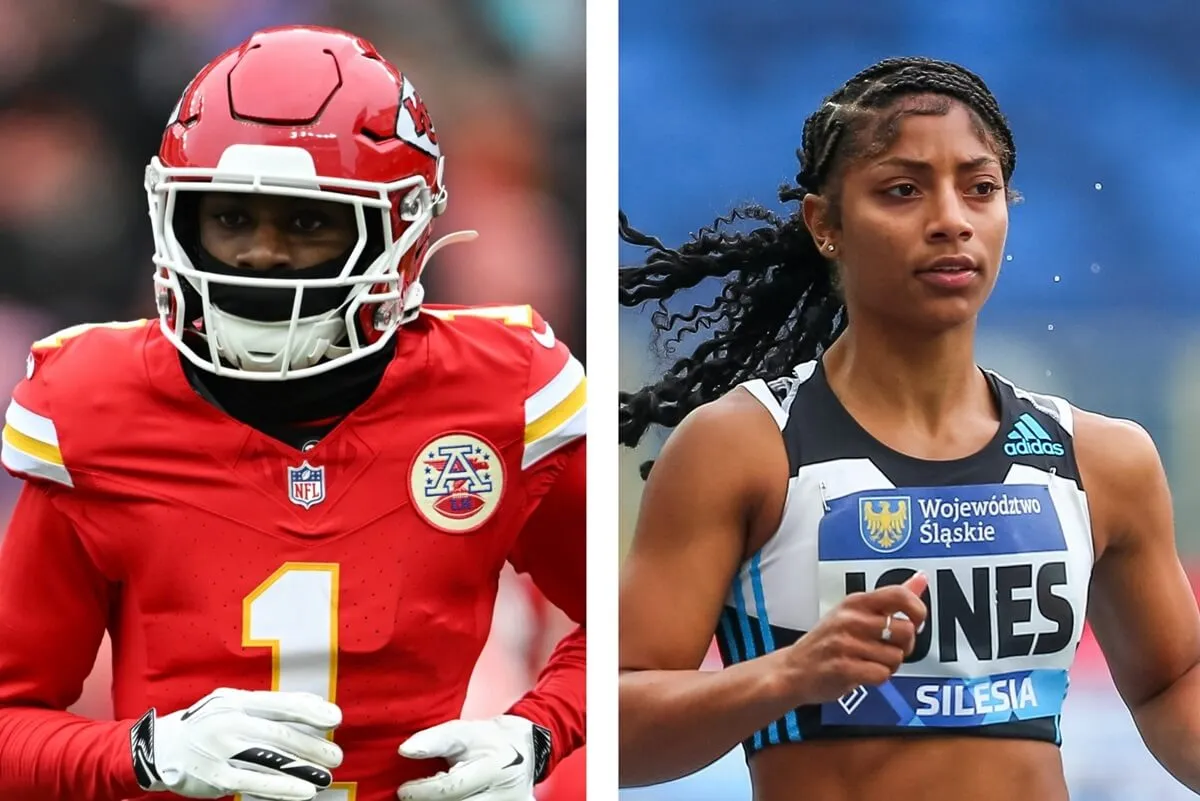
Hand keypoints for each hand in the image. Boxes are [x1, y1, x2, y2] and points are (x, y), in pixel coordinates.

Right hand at [131, 688, 342, 799]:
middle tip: (336, 756)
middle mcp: (230, 722)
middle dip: (313, 746)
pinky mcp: (216, 776)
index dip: (311, 712)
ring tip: (325, 777)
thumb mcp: (235, 704)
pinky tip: (303, 792)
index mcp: (238, 701)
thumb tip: (316, 705)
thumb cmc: (208, 723)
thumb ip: (272, 705)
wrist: (159, 747)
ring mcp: (221, 750)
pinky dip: (282, 788)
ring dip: (303, 770)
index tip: (336, 719)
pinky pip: (255, 783)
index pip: (281, 704)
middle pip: (280, 735)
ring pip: (270, 760)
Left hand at [397, 715, 546, 800]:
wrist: (529, 749)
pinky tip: (451, 800)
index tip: (404, 790)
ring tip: (433, 797)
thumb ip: (434, 740)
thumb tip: (404, 751)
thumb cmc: (491, 739)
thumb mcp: (464, 732)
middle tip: (416, 797)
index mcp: (496, 767)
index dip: (422, 791)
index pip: (452, 788)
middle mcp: (507, 794)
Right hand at [785, 572, 928, 705]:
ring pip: (896, 657)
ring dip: (889, 666)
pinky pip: (882, 675)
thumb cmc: (828, 641)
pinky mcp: (843, 667)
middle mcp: (850, 619)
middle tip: (886, 649)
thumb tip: (921, 579)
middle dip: (904, 646)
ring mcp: (845, 643)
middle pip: (905, 631)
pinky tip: (861, 673)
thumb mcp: (854, 613)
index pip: (899, 595)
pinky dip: (877, 679)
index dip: (918, 610)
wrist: (793, 670)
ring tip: (868, 662)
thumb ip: (890, 600)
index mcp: (855, 602)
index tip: (915, 622)